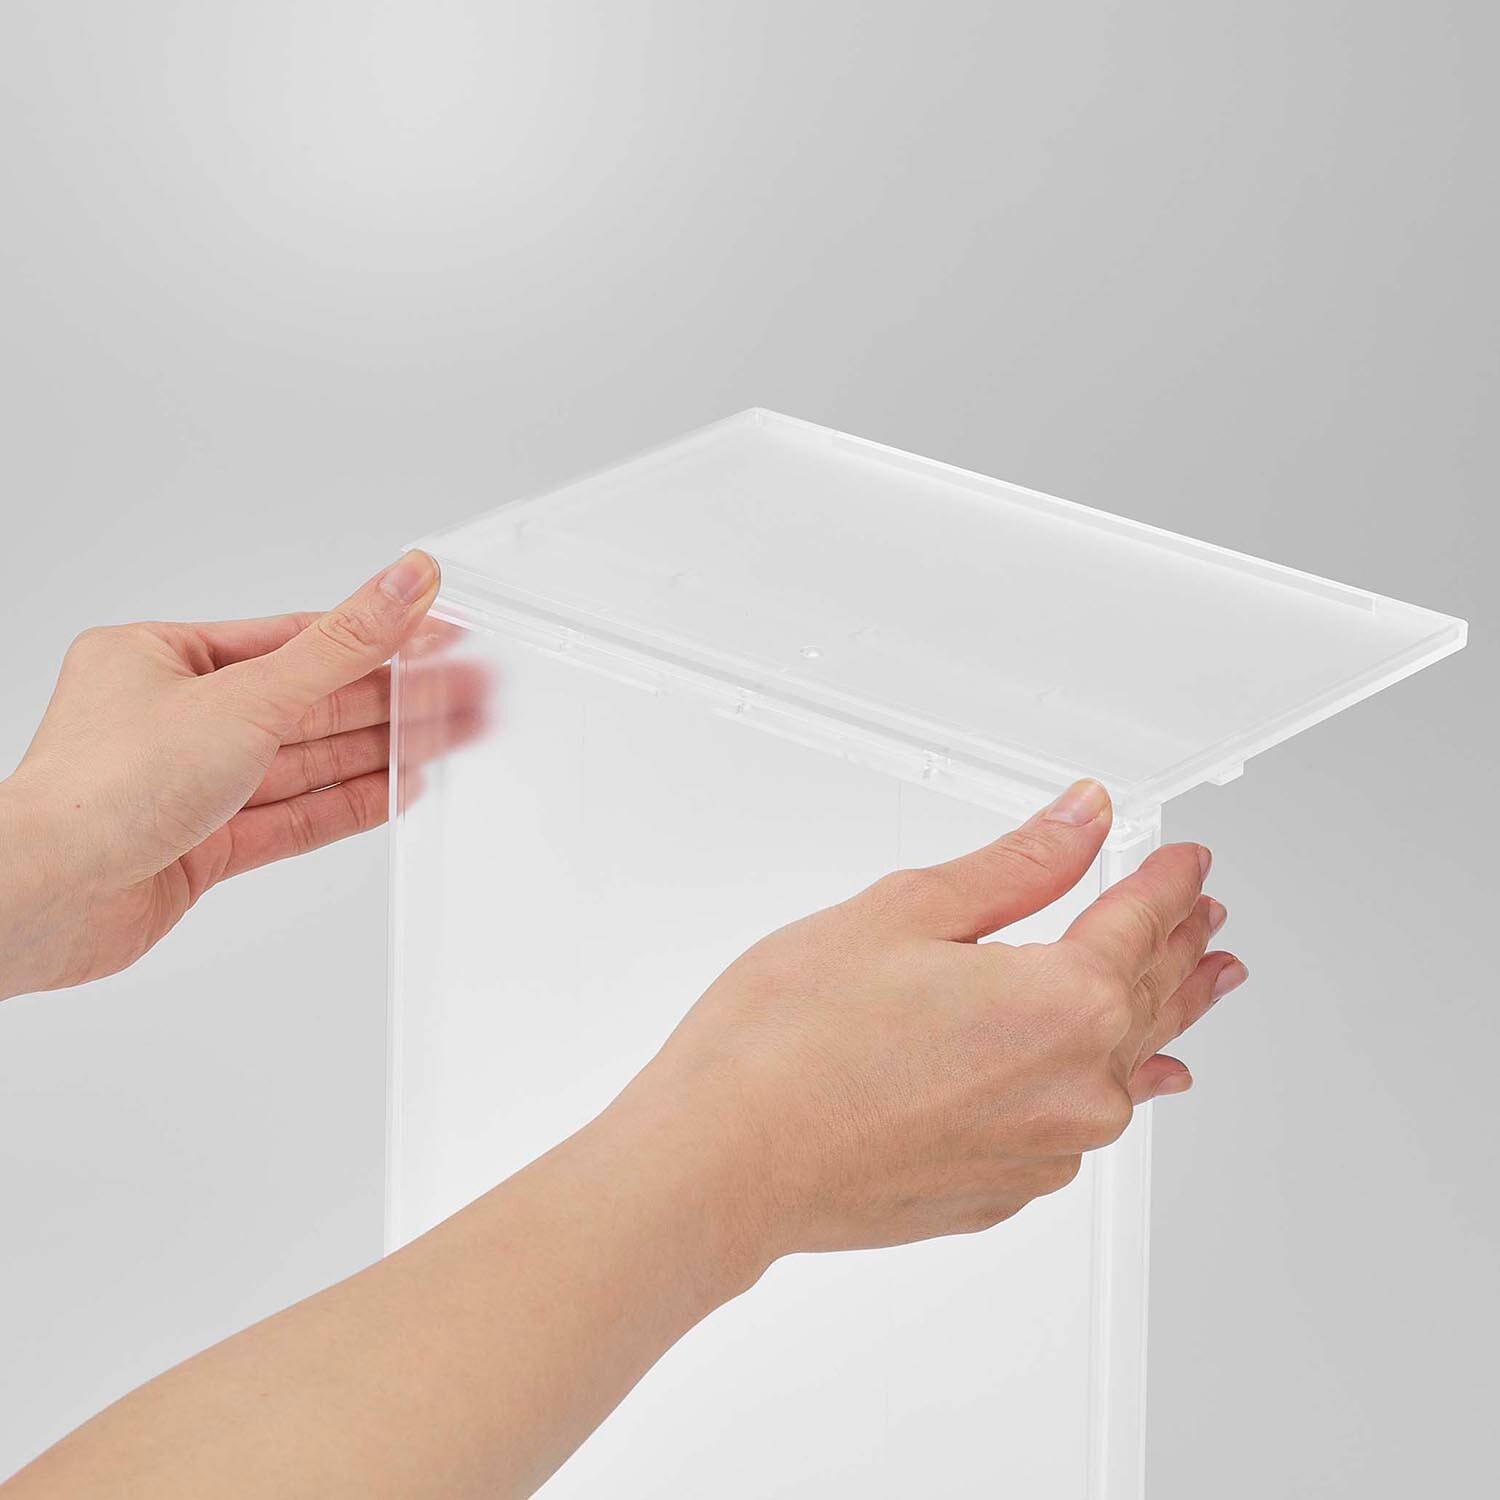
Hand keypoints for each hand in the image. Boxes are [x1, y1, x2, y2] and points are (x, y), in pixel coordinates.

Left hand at [0, 551, 443, 999]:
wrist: (45, 899)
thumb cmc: (101, 791)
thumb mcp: (246, 698)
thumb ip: (340, 647)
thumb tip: (404, 582)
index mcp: (162, 658)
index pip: (296, 640)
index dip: (376, 639)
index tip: (439, 637)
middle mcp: (175, 717)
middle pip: (309, 703)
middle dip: (392, 700)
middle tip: (468, 691)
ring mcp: (191, 784)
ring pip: (305, 761)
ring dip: (382, 750)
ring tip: (454, 736)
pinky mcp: (203, 844)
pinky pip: (290, 816)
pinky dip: (346, 803)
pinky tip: (398, 787)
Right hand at [623, 778, 1246, 1267]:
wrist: (726, 1162)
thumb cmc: (790, 1043)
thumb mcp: (905, 912)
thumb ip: (1015, 867)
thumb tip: (1081, 821)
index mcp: (1063, 1003)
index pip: (1140, 922)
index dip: (1168, 882)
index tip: (1187, 862)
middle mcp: (1075, 1088)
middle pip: (1151, 998)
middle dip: (1183, 949)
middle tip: (1210, 923)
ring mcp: (1042, 1151)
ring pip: (1127, 1070)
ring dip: (1162, 1020)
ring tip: (1196, 991)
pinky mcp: (1002, 1192)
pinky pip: (1078, 1129)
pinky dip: (1103, 1087)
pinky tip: (1119, 1082)